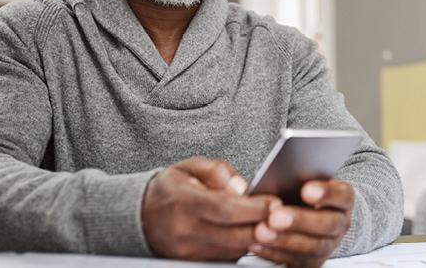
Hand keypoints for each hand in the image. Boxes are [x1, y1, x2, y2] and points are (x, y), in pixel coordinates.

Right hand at [141, 156, 278, 260]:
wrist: (141, 216)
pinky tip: (253, 233)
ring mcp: (186, 253)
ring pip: (233, 250)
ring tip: (272, 223)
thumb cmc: (171, 188)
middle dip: (262, 227)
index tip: (275, 202)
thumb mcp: (190, 167)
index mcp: (182, 202)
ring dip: (256, 238)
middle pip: (232, 235)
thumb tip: (243, 188)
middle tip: (284, 217)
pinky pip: (226, 258)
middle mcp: (182, 231)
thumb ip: (218, 172)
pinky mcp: (192, 264)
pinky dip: (242, 247)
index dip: (253, 208)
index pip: (224, 208)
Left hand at [250, 178, 353, 267]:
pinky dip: (275, 253)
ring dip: (285, 240)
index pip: (342, 195)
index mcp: (343, 198)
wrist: (308, 214)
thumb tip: (281, 174)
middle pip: (328, 224)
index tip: (306, 190)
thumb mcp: (305, 179)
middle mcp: (340, 223)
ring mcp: (329, 245)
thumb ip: (298, 178)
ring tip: (262, 231)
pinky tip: (257, 244)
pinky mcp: (313, 262)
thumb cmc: (303, 192)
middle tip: (276, 217)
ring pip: (313, 247)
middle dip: (300, 221)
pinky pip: (296, 261)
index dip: (326, 193)